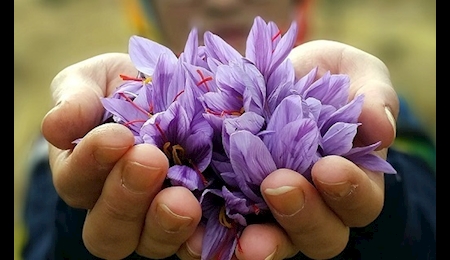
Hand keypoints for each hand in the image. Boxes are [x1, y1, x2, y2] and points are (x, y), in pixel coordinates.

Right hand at [41, 53, 202, 258]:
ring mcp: (157, 219)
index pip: (77, 181)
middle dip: (127, 198)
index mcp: (86, 173)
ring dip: (165, 224)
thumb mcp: (98, 80)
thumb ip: (77, 98)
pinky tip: (220, 230)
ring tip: (184, 200)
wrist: (175, 94)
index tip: (117, 136)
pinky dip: (206, 239)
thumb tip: (57, 126)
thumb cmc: (127, 89)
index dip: (92, 162)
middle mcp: (118, 206)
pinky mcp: (198, 220)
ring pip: (151, 242)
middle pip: (108, 230)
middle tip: (151, 162)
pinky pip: (197, 242)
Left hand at [217, 40, 396, 258]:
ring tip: (245, 232)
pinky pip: (228, 228)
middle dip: (303, 215)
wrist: (274, 80)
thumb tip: (380, 126)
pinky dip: (219, 232)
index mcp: (351, 178)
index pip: (361, 201)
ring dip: (262, 241)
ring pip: (276, 242)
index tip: (327, 167)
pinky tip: (201, 223)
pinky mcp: (234, 204)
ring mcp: (273, 210)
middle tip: (278, 185)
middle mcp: (316, 205)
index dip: (349, 192)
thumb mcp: (353, 73)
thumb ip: (373, 95)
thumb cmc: (322, 79)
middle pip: (321, 236)